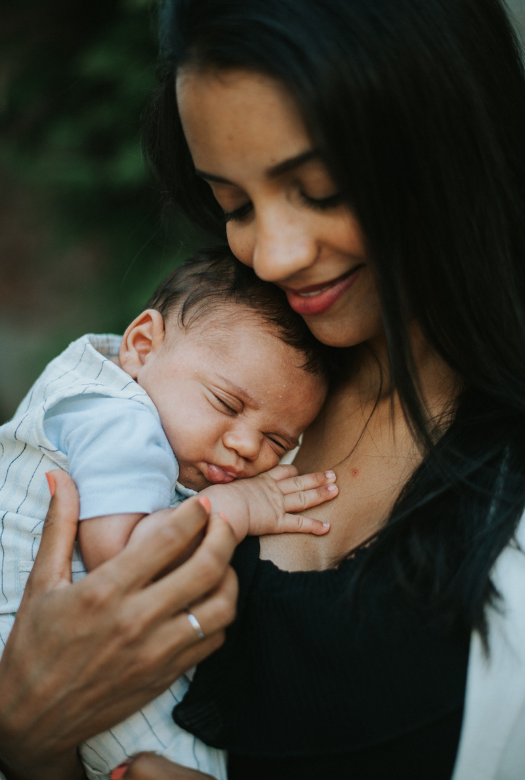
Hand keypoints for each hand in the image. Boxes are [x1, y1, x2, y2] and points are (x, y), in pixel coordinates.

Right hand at [0, 471, 236, 779]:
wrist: (32, 717)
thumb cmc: (34, 645)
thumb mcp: (42, 582)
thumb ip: (60, 525)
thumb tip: (60, 476)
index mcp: (105, 591)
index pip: (167, 539)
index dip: (193, 514)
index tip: (201, 502)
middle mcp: (136, 621)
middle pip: (205, 567)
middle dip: (223, 534)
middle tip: (223, 521)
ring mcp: (156, 652)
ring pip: (220, 607)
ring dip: (230, 576)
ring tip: (222, 560)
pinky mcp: (166, 676)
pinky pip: (213, 640)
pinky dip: (220, 615)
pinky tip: (209, 599)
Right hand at [201, 464, 337, 541]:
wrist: (218, 507)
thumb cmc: (215, 498)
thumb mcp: (221, 486)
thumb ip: (226, 487)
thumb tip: (214, 489)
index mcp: (259, 480)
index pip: (281, 472)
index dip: (292, 471)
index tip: (299, 469)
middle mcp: (271, 490)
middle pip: (299, 482)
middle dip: (317, 478)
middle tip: (332, 474)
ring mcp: (276, 504)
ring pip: (303, 497)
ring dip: (321, 494)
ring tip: (336, 490)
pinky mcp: (276, 521)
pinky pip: (298, 523)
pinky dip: (314, 526)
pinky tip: (327, 527)